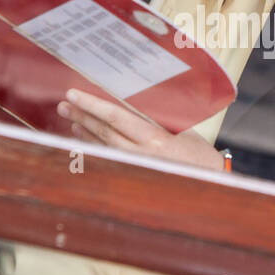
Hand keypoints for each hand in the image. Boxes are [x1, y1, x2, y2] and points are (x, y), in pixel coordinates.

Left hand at [58, 88, 224, 172]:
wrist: (209, 180)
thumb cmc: (197, 151)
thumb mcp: (179, 128)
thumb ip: (154, 116)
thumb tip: (126, 99)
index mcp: (154, 138)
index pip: (115, 117)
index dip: (92, 105)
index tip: (74, 95)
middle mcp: (142, 154)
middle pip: (104, 131)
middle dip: (82, 116)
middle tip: (64, 105)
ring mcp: (137, 166)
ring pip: (103, 145)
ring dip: (85, 131)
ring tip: (71, 118)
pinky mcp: (136, 174)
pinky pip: (109, 157)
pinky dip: (95, 145)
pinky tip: (83, 137)